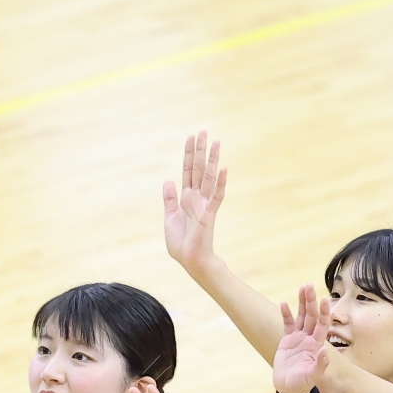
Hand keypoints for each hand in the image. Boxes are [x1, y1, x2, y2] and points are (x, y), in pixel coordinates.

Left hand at [162, 130, 226, 269]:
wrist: (190, 260)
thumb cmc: (181, 243)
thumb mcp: (169, 218)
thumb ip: (169, 199)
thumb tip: (168, 181)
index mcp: (186, 198)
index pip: (188, 171)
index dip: (189, 154)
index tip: (191, 137)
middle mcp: (197, 198)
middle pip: (199, 169)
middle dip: (201, 150)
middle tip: (204, 132)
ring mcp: (204, 204)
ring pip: (209, 178)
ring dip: (213, 160)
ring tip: (217, 143)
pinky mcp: (209, 214)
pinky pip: (217, 196)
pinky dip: (221, 183)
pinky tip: (224, 169)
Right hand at [273, 286, 333, 392]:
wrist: (289, 389)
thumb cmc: (302, 385)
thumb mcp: (312, 377)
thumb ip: (320, 364)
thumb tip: (324, 350)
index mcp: (316, 345)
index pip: (322, 324)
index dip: (324, 312)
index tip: (324, 299)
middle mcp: (309, 338)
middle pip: (311, 316)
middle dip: (311, 301)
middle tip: (309, 285)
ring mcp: (298, 338)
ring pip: (301, 316)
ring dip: (302, 302)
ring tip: (303, 287)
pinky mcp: (287, 341)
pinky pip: (287, 324)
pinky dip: (286, 314)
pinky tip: (283, 303)